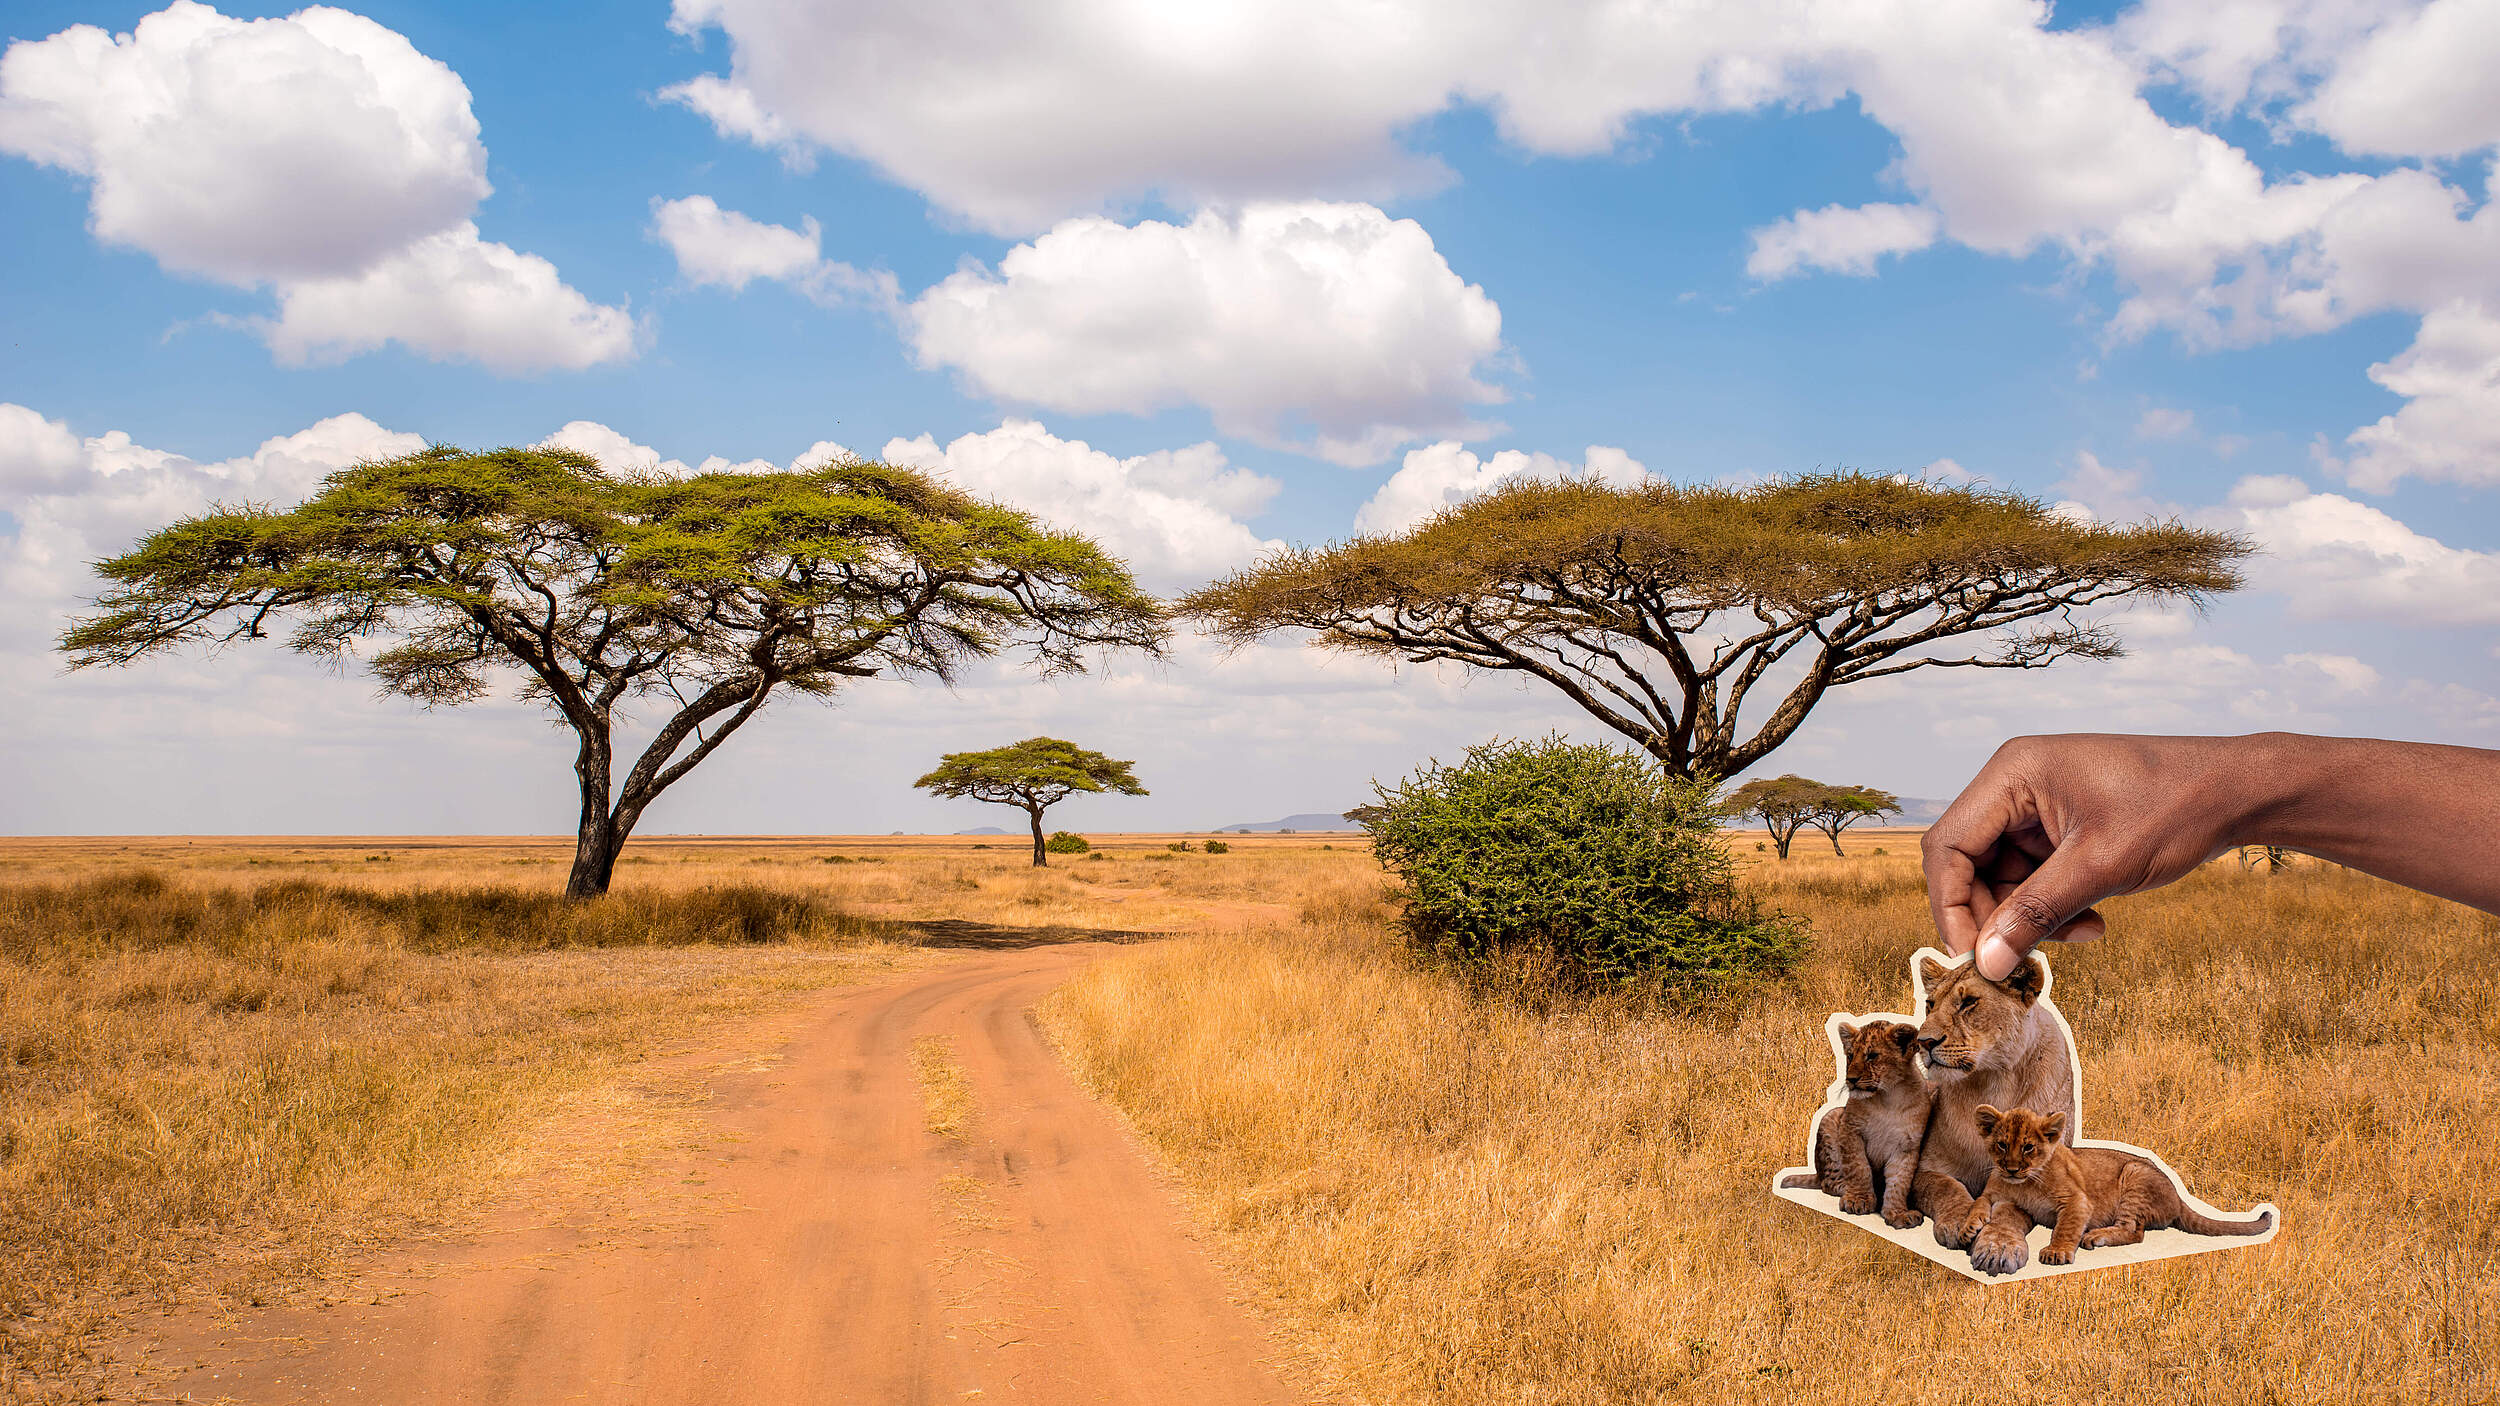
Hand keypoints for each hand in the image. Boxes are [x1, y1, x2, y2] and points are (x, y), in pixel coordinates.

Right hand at [1921, 734, 2258, 979]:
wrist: (2239, 791)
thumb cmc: (2173, 809)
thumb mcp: (2099, 867)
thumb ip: (2035, 913)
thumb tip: (1986, 963)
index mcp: (2012, 774)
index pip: (1950, 846)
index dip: (1951, 906)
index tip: (1972, 957)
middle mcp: (2014, 785)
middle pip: (1970, 864)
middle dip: (1996, 916)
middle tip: (2024, 957)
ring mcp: (2036, 805)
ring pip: (2002, 877)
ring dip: (2031, 916)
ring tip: (2082, 933)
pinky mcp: (2059, 826)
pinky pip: (2033, 875)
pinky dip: (2053, 905)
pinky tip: (2092, 920)